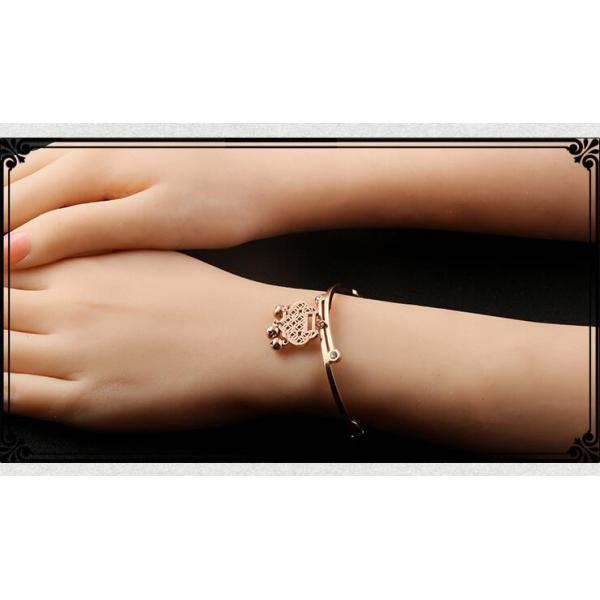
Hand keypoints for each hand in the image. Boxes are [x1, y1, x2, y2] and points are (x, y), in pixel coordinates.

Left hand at [3, 250, 328, 429]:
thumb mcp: (149, 258)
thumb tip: (61, 256)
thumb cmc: (212, 300)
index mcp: (87, 265)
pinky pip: (10, 394)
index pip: (4, 262)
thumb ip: (95, 257)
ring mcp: (75, 353)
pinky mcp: (87, 400)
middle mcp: (71, 305)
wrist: (252, 340)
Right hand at [4, 145, 300, 268]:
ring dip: (16, 218)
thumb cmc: (220, 201)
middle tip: (2, 275)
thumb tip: (13, 250)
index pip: (12, 206)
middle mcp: (89, 154)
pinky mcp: (122, 168)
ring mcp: (105, 157)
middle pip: (15, 192)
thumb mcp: (150, 222)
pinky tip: (52, 232)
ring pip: (36, 185)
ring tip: (13, 259)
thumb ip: (80, 231)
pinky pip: (64, 184)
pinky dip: (45, 208)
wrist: (265, 180)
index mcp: (90, 168)